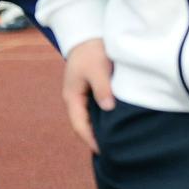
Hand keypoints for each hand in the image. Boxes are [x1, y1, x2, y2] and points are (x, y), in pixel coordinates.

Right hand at [63, 38, 115, 152]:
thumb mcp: (97, 69)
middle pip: (84, 126)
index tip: (104, 151)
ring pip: (90, 119)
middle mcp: (75, 99)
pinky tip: (115, 126)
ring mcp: (82, 96)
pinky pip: (95, 111)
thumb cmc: (91, 51)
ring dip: (99, 130)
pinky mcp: (91, 91)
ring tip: (115, 143)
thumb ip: (102, 88)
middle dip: (95, 139)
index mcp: (72, 97)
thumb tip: (108, 107)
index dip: (91, 140)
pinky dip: (103, 120)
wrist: (87, 35)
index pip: (80, 125)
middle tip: (113, 153)